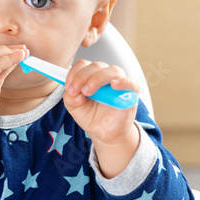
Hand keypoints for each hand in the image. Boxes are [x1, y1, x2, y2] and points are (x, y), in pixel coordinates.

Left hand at [63, 60, 140, 176]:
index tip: (68, 87)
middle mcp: (105, 76)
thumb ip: (70, 98)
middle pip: (95, 66)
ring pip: (112, 71)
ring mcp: (119, 82)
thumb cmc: (92, 117)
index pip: (83, 65)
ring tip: (88, 92)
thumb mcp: (75, 108)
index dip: (74, 73)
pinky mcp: (131, 93)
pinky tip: (114, 85)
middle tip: (75, 91)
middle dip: (82, 77)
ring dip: (97, 79)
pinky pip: (131, 83)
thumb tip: (74, 93)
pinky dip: (123, 82)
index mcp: (91, 76)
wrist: (106, 133)